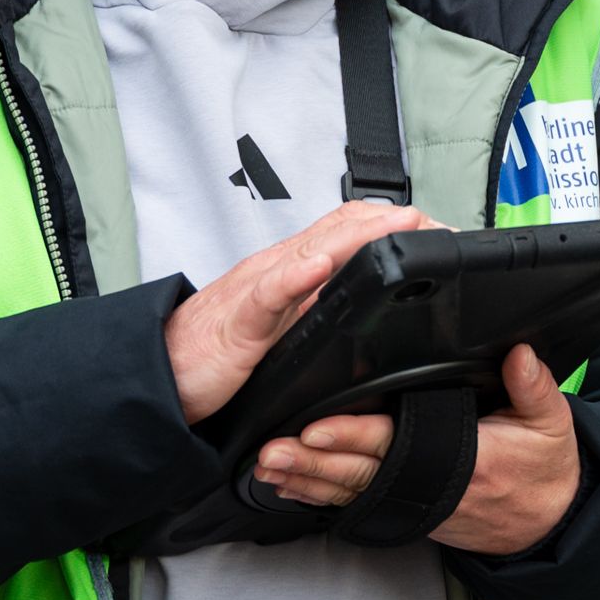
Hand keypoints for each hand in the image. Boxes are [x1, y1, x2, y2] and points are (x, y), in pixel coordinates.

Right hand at [161, 202, 434, 423]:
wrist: (159, 375)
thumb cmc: (214, 353)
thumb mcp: (283, 332)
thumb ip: (317, 311)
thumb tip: (368, 309)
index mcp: (291, 273)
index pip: (348, 233)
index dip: (393, 227)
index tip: (438, 233)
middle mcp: (277, 271)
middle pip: (341, 230)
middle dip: (393, 225)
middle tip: (440, 226)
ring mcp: (257, 291)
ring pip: (313, 250)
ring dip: (360, 236)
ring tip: (401, 225)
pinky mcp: (237, 323)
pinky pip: (268, 294)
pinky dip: (296, 276)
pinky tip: (320, 266)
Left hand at [255, 343, 582, 557]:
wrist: (545, 524)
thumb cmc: (544, 471)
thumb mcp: (553, 425)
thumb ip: (534, 387)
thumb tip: (518, 352)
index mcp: (463, 459)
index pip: (398, 442)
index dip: (354, 434)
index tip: (318, 427)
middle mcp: (429, 485)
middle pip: (359, 470)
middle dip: (312, 461)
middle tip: (273, 449)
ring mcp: (413, 501)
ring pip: (348, 490)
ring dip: (305, 480)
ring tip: (267, 466)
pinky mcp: (404, 509)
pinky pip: (353, 502)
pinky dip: (318, 494)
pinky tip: (288, 485)